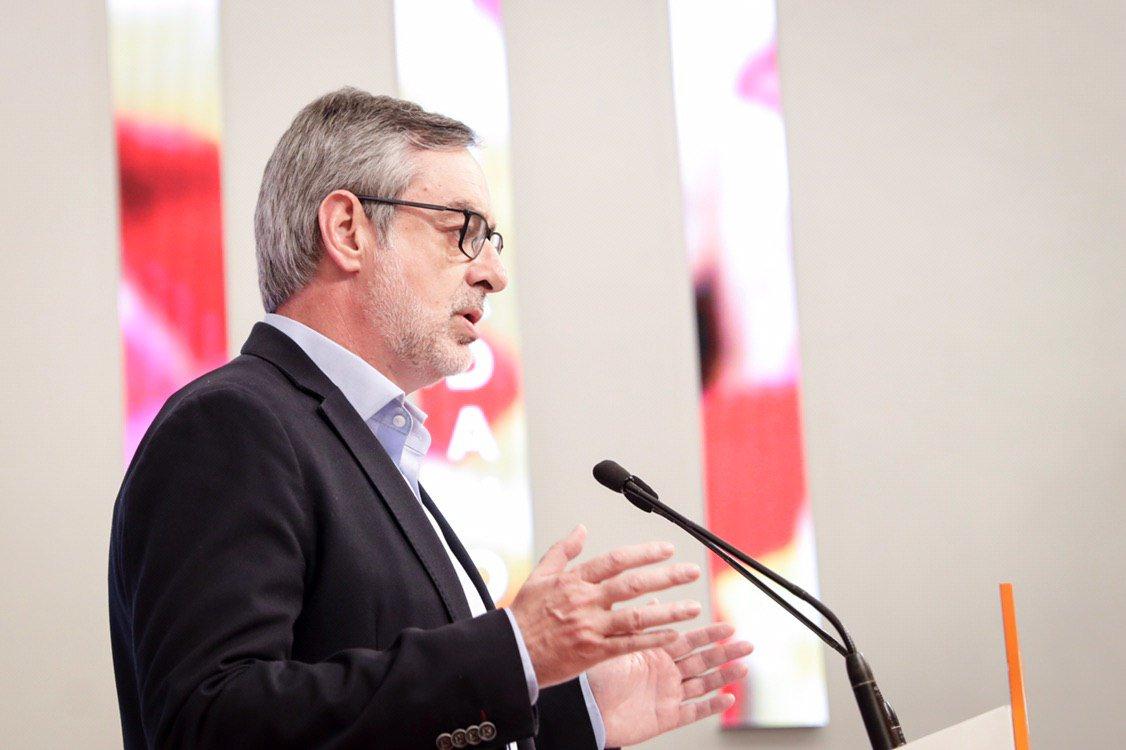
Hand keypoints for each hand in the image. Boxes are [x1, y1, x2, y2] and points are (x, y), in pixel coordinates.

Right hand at [508, 525, 701, 687]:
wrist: (510, 653)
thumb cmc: (524, 616)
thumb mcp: (540, 575)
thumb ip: (563, 550)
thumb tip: (581, 528)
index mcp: (574, 581)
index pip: (615, 561)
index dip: (644, 553)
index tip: (667, 549)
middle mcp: (586, 602)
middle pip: (633, 585)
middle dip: (667, 576)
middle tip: (691, 570)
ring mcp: (591, 627)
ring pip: (637, 616)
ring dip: (669, 611)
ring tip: (694, 606)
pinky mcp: (594, 652)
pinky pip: (629, 645)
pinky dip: (653, 640)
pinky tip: (674, 636)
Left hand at [586, 621, 752, 746]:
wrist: (583, 707)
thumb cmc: (594, 675)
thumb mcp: (619, 643)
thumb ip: (640, 624)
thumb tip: (652, 599)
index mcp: (653, 653)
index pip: (687, 640)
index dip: (708, 634)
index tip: (728, 625)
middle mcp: (663, 673)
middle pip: (701, 660)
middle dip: (724, 652)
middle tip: (745, 642)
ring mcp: (666, 694)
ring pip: (703, 684)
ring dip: (724, 676)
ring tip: (744, 666)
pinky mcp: (666, 716)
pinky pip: (693, 711)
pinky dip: (712, 706)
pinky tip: (728, 697)